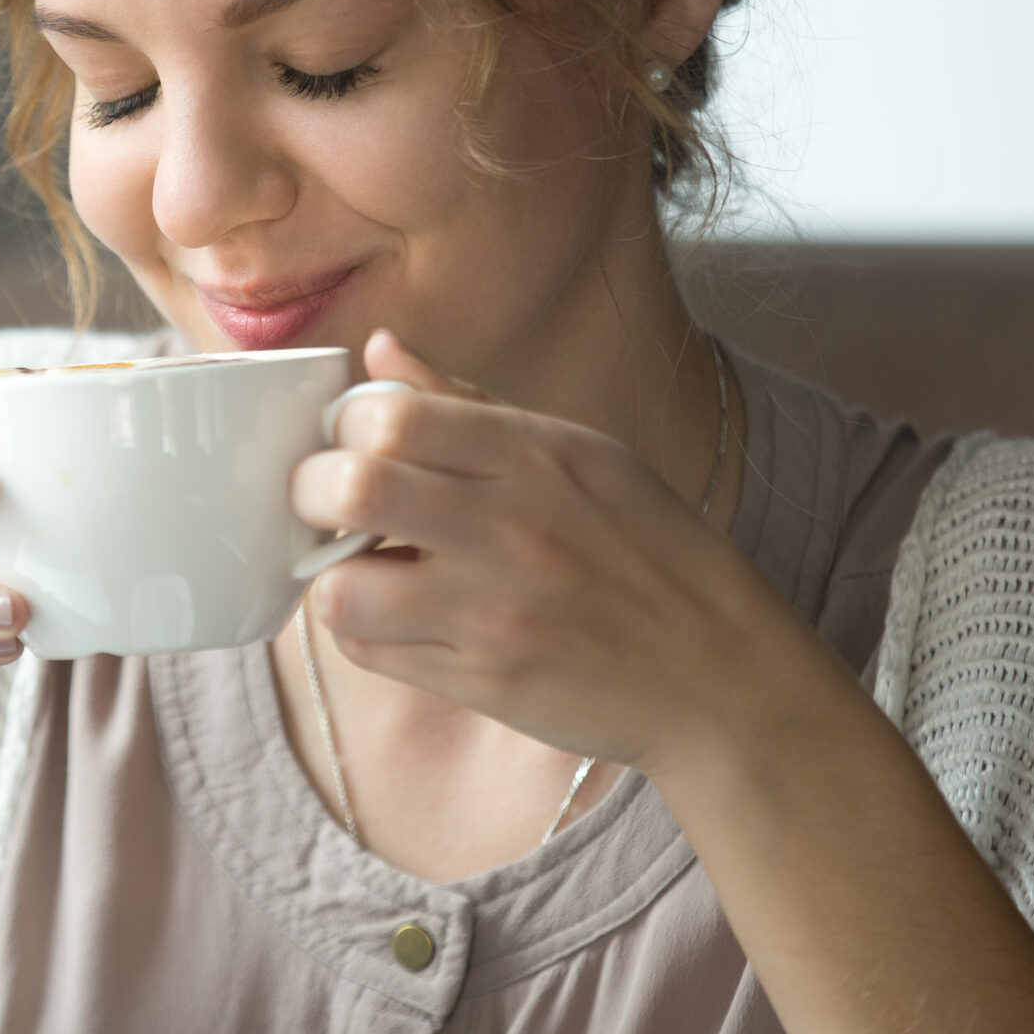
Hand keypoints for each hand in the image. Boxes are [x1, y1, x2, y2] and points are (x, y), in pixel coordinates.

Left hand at [290, 331, 842, 773]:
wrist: (722, 676)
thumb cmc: (649, 554)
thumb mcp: (581, 454)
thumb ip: (465, 403)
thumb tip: (376, 351)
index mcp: (538, 453)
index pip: (391, 415)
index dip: (344, 426)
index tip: (351, 444)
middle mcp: (512, 526)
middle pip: (351, 486)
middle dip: (311, 492)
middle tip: (324, 506)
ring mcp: (495, 611)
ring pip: (342, 590)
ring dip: (332, 580)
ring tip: (362, 572)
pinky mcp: (484, 681)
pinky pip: (370, 655)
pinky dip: (362, 634)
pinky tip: (395, 619)